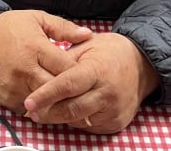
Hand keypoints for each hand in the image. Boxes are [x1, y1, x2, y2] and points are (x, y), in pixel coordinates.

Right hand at [0, 10, 91, 113]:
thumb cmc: (12, 27)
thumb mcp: (38, 19)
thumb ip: (64, 28)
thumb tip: (87, 34)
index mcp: (36, 48)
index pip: (65, 67)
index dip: (79, 72)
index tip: (86, 73)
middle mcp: (25, 69)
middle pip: (56, 89)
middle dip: (70, 92)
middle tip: (81, 92)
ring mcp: (15, 86)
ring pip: (44, 103)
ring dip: (56, 103)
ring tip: (67, 100)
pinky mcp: (6, 98)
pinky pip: (28, 109)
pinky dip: (39, 107)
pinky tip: (47, 102)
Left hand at [23, 32, 159, 133]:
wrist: (141, 65)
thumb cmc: (110, 52)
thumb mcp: (86, 45)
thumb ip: (64, 58)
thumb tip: (41, 70)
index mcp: (97, 70)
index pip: (67, 85)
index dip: (46, 94)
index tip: (29, 101)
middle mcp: (107, 92)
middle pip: (71, 109)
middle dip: (48, 112)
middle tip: (31, 111)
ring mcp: (113, 110)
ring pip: (79, 120)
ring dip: (60, 118)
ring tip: (44, 112)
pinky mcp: (116, 122)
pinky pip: (90, 126)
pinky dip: (76, 120)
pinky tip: (67, 112)